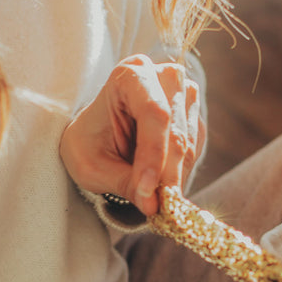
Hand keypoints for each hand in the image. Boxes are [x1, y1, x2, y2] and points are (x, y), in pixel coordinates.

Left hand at [60, 56, 203, 215]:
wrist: (94, 138)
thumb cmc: (87, 144)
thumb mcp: (92, 167)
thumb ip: (123, 182)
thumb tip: (154, 206)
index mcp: (131, 75)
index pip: (153, 113)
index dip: (153, 155)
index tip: (146, 192)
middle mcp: (163, 78)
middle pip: (175, 131)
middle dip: (165, 174)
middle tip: (153, 206)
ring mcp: (184, 96)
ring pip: (188, 146)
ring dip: (172, 178)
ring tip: (151, 200)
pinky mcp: (194, 119)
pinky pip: (194, 153)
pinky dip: (178, 175)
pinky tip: (159, 185)